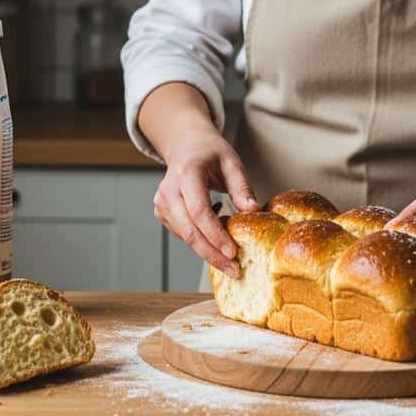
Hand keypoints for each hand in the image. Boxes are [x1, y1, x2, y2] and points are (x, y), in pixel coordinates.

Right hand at [152, 131, 260, 277]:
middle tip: (234, 270)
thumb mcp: (232, 162)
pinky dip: (200, 241)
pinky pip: (182, 234)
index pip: (199, 211)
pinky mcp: (162, 212)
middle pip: (189, 231)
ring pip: (185, 237)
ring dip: (207, 252)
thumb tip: (254, 212)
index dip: (215, 235)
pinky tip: (216, 239)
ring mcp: (162, 202)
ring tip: (230, 259)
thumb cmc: (210, 153)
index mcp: (187, 173)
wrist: (186, 145)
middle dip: (212, 254)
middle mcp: (169, 189)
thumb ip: (242, 187)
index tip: (233, 252)